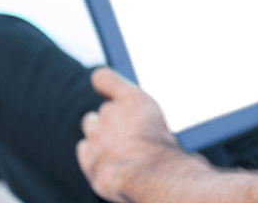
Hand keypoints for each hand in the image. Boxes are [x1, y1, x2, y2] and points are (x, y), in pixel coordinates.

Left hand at [76, 66, 186, 202]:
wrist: (157, 178)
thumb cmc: (172, 148)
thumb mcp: (173, 118)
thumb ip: (153, 106)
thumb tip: (147, 101)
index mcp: (131, 99)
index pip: (103, 79)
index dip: (106, 83)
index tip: (109, 87)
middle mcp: (110, 114)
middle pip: (105, 109)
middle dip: (115, 117)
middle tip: (132, 129)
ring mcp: (96, 138)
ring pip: (92, 127)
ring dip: (101, 132)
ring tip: (120, 144)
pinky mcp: (89, 161)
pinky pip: (84, 149)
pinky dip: (93, 152)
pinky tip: (109, 157)